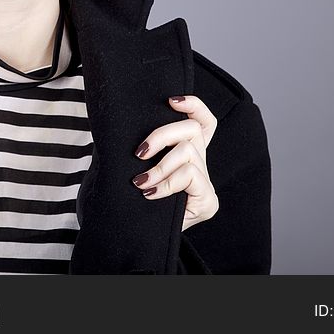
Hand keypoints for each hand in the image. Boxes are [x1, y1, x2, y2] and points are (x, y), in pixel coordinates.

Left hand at [131, 95, 218, 231]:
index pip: (203, 121)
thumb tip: (124, 117)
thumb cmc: (133, 196)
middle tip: (139, 152)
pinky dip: (165, 183)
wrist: (136, 233)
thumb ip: (143, 145)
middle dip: (161, 135)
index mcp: (188, 151)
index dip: (193, 105)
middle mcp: (202, 163)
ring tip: (140, 182)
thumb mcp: (137, 164)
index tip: (171, 100)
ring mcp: (207, 183)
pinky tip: (150, 194)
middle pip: (192, 129)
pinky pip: (188, 176)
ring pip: (187, 152)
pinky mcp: (209, 201)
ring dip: (159, 167)